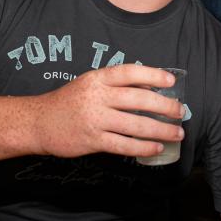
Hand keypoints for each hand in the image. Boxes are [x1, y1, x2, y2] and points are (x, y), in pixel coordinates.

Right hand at [29, 64, 184, 157]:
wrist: (39, 122)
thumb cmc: (70, 101)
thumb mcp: (89, 83)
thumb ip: (115, 85)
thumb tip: (151, 89)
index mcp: (97, 78)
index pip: (129, 72)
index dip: (152, 75)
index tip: (171, 81)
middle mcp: (97, 97)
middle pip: (138, 99)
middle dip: (164, 106)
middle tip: (181, 112)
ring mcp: (95, 119)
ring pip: (135, 125)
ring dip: (160, 130)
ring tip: (176, 133)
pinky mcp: (92, 141)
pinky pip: (124, 145)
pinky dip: (143, 148)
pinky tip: (156, 148)